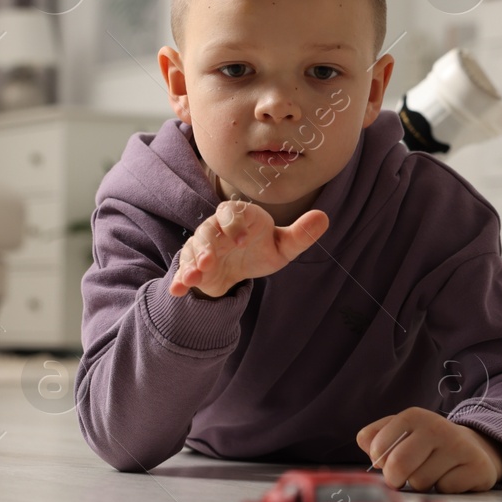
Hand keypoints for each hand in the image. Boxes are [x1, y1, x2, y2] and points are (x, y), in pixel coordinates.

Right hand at [168, 201, 327, 298]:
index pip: (232, 212)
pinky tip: (178, 289)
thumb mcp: (283, 246)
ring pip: (193, 249)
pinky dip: (180, 278)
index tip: (242, 241)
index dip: (234, 224)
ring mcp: (203, 246)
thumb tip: (324, 217)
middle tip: (209, 261)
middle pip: (207, 230)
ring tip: (193, 277)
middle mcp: (217, 228)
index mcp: (240, 217)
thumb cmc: (262, 249)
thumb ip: (301, 234)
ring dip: (191, 262)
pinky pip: (184, 268)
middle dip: (206, 245)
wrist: (242, 267)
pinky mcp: (194, 264)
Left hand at [356, 407, 501, 493]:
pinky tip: (451, 478)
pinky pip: (446, 489)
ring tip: (432, 474)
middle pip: (398, 465)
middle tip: (401, 480)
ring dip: (422, 485)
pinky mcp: (477, 466)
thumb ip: (375, 437)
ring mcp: (459, 446)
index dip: (379, 462)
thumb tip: (365, 443)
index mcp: (413, 416)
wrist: (472, 448)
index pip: (378, 447)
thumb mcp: (400, 433)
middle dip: (395, 480)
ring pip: (421, 482)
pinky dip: (444, 490)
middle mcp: (436, 426)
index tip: (387, 463)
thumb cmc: (426, 445)